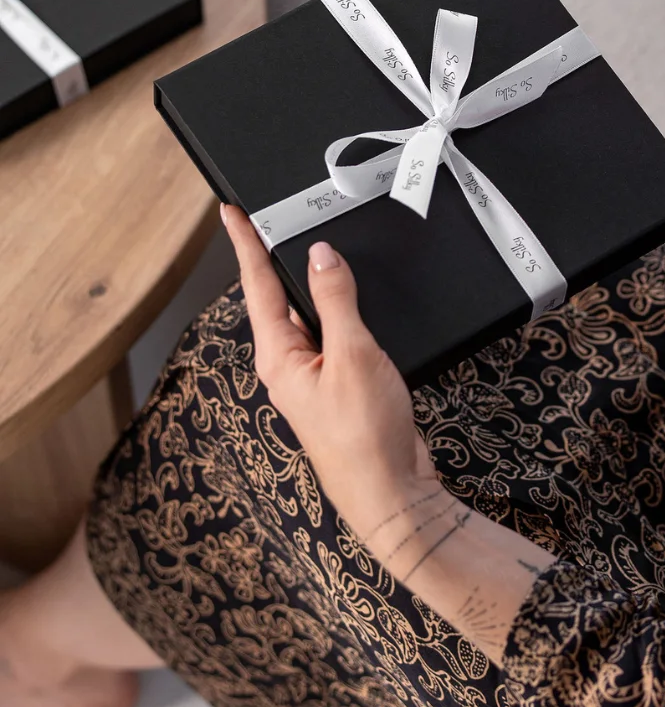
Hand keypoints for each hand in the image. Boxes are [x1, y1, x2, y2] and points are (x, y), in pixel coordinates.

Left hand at [223, 205, 552, 659]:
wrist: (393, 494)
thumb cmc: (366, 436)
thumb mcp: (354, 355)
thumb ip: (337, 301)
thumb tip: (321, 255)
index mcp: (280, 356)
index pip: (258, 286)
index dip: (245, 245)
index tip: (230, 212)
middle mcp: (290, 365)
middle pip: (279, 298)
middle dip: (276, 257)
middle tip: (275, 214)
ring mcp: (314, 377)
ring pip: (310, 316)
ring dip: (315, 284)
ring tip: (318, 246)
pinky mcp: (341, 385)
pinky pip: (334, 335)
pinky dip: (342, 309)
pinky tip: (355, 299)